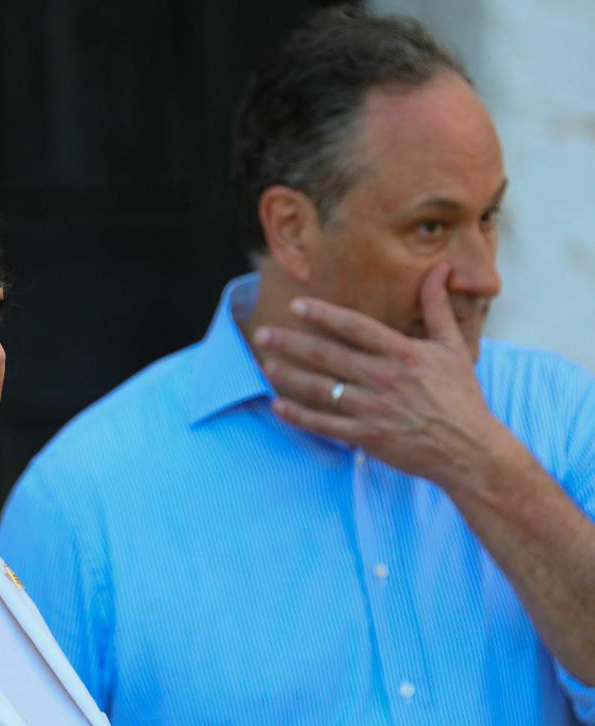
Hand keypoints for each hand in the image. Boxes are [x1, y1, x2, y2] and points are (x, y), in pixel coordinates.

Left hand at [252, 264, 505, 489]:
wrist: (469, 449)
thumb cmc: (461, 397)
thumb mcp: (453, 347)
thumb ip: (437, 307)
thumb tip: (440, 269)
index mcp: (402, 353)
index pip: (355, 327)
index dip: (324, 315)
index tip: (296, 306)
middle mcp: (383, 378)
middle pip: (328, 355)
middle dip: (291, 343)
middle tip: (262, 334)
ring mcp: (372, 409)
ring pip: (321, 388)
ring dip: (290, 376)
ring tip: (265, 364)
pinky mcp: (367, 436)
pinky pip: (325, 424)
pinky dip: (299, 415)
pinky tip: (278, 405)